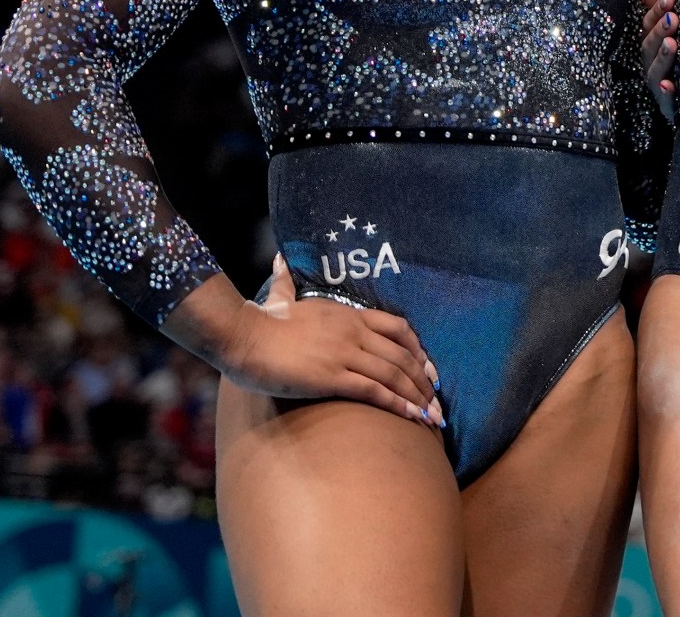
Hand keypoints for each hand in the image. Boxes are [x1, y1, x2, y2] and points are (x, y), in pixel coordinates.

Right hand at [221, 256, 445, 428]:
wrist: (241, 337)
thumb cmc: (259, 323)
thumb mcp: (281, 300)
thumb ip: (287, 284)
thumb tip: (278, 261)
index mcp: (348, 314)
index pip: (399, 328)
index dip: (419, 350)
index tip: (430, 369)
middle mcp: (354, 332)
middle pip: (403, 355)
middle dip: (424, 381)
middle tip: (438, 401)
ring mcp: (345, 353)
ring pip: (394, 374)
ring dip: (417, 397)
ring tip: (432, 417)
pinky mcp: (332, 376)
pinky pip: (375, 391)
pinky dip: (398, 404)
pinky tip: (412, 418)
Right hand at [637, 0, 678, 121]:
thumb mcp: (673, 32)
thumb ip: (658, 8)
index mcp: (652, 47)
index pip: (648, 27)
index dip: (655, 13)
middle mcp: (652, 66)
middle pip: (649, 48)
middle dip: (659, 32)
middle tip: (674, 18)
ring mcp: (660, 87)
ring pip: (655, 73)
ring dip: (662, 58)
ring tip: (672, 44)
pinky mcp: (671, 107)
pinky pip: (667, 102)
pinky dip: (667, 93)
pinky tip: (669, 85)